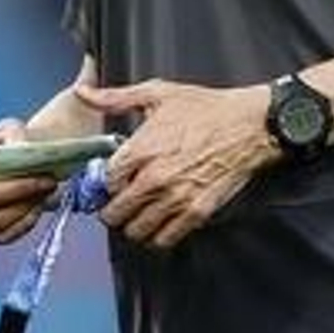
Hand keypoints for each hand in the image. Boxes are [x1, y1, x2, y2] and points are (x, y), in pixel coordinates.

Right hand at [0, 118, 59, 245]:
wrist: (21, 163)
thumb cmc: (14, 144)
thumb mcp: (14, 130)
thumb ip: (15, 136)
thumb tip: (18, 149)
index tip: (34, 171)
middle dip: (17, 194)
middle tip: (48, 183)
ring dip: (25, 208)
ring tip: (46, 193)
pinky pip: (2, 236)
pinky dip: (24, 224)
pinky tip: (38, 208)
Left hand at [82, 78, 274, 248]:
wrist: (251, 125)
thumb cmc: (207, 108)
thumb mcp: (157, 94)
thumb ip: (115, 98)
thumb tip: (82, 93)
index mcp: (140, 150)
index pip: (106, 183)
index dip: (106, 184)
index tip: (112, 182)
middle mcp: (154, 179)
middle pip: (115, 214)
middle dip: (113, 210)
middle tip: (120, 203)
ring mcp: (176, 199)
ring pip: (136, 232)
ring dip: (133, 226)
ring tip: (139, 215)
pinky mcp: (197, 213)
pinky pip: (165, 239)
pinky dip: (158, 236)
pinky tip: (160, 223)